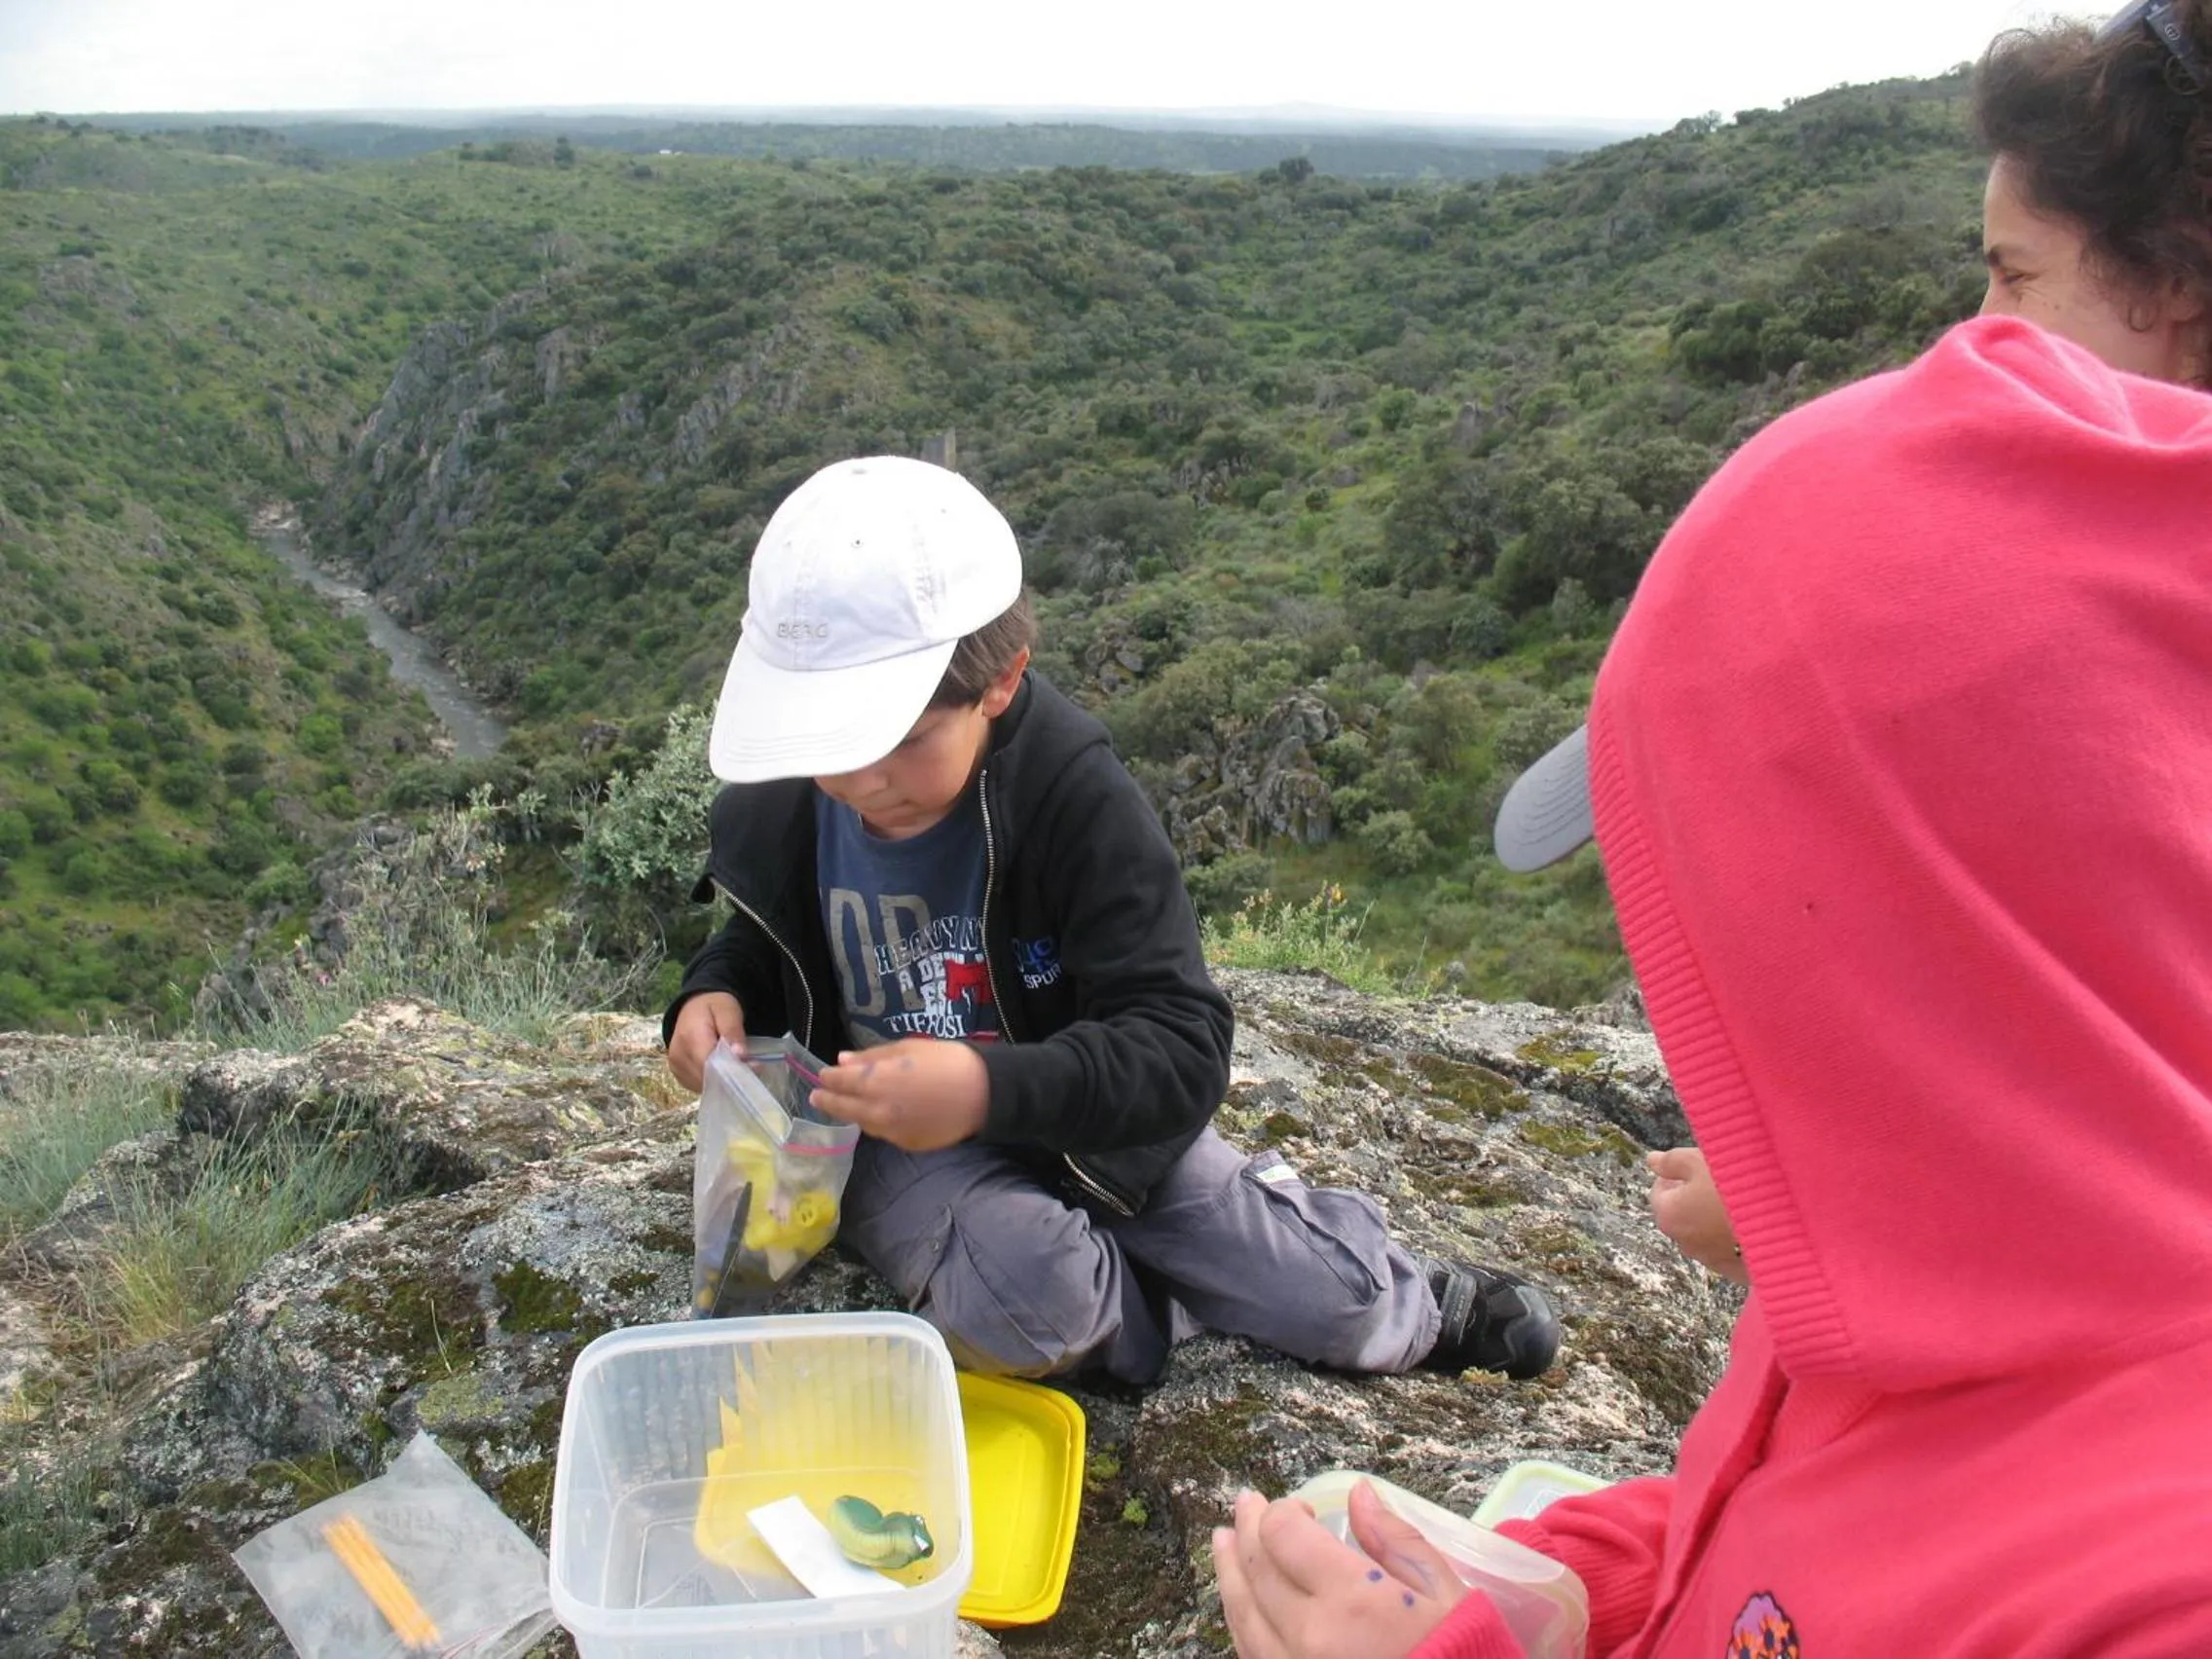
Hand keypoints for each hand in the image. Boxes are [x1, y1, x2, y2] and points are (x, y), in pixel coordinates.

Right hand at [667, 992, 744, 1092]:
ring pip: (703, 1085)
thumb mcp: (728, 1011)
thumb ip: (733, 1031)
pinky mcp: (678, 1073)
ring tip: (737, 1065)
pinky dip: (712, 1082)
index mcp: (690, 1037)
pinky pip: (697, 1085)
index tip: (753, 1066)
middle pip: (706, 1078)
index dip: (732, 1070)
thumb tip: (739, 1055)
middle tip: (751, 1066)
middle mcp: (678, 1055)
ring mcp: (676, 1066)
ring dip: (722, 1081)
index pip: (710, 1064)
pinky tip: (723, 1070)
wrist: (694, 1005)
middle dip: (730, 1076)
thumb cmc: (713, 1006)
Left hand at [808, 1038, 988, 1151]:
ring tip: (849, 1104)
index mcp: (875, 1081)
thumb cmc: (947, 1061)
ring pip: (862, 1122)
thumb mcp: (908, 1048)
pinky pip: (883, 1133)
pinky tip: (881, 1114)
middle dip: (828, 1099)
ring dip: (852, 1112)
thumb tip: (843, 1060)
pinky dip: (877, 1123)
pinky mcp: (905, 1144)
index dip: (828, 1077)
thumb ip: (872, 1056)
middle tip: (817, 1096)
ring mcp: (890, 1131)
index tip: (822, 1074)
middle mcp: (876, 1110)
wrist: (983, 1094)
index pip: (839, 1080)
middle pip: (842, 1107)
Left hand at [1211, 1482, 1467, 1658]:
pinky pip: (1251, 1652)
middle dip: (1249, 1530)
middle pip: (1258, 1569)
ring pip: (1242, 1613)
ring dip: (1229, 1571)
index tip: (1299, 1509)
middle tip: (1246, 1505)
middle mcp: (1309, 1635)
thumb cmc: (1458, 1653)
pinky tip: (1240, 1600)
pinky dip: (1240, 1619)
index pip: (1285, 1535)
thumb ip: (1396, 1540)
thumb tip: (1359, 1494)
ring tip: (1223, 1542)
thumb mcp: (1444, 1594)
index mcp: (1350, 1599)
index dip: (1284, 1512)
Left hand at [1646, 1147, 1746, 1283]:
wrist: (1782, 1226)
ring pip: (1706, 1232)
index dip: (1677, 1175)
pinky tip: (1755, 1222)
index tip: (1697, 1167)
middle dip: (1696, 1197)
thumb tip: (1652, 1161)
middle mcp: (1684, 1243)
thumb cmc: (1735, 1188)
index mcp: (1669, 1216)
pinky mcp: (1737, 1272)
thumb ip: (1672, 1161)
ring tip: (1743, 1200)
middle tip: (1722, 1180)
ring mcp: (1711, 1261)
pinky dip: (1736, 1237)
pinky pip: (1730, 1249)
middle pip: (1683, 1213)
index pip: (1660, 1191)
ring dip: (1717, 1218)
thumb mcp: (1699, 1162)